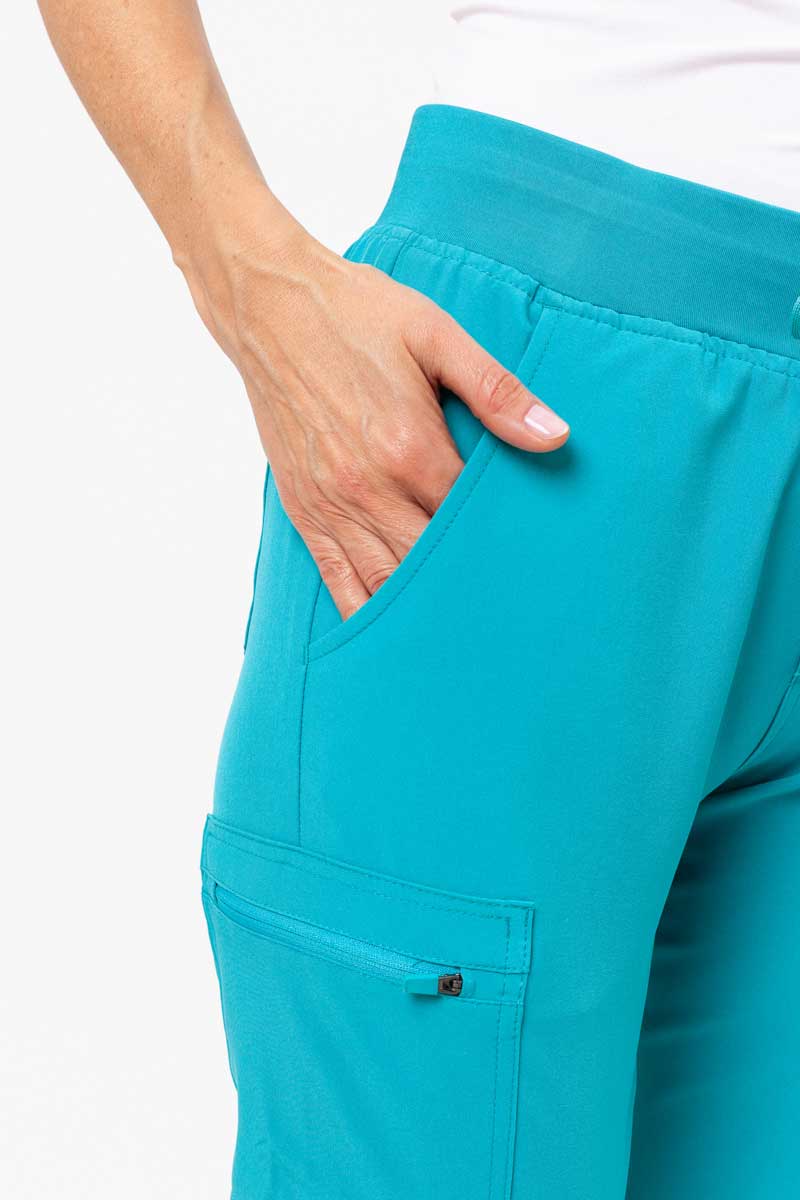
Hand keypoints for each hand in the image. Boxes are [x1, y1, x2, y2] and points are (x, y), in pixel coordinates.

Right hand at [184, 211, 569, 620]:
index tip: (532, 562)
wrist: (267, 303)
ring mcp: (332, 504)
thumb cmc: (356, 313)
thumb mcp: (435, 335)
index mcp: (409, 447)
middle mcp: (369, 488)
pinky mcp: (303, 509)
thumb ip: (496, 391)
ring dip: (421, 610)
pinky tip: (387, 632)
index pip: (470, 521)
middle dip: (467, 586)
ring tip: (458, 637)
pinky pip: (336, 577)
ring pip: (385, 582)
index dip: (503, 544)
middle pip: (431, 563)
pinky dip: (363, 610)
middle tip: (507, 611)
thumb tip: (555, 436)